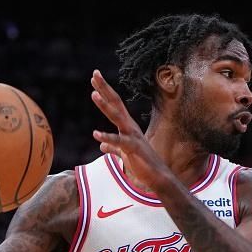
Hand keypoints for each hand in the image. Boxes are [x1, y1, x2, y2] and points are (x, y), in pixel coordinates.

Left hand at [91, 70, 170, 191]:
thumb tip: (102, 146)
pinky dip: (108, 137)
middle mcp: (130, 127)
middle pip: (116, 103)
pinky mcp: (133, 149)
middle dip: (105, 89)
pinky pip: (119, 142)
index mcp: (127, 126)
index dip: (105, 91)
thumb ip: (113, 148)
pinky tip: (96, 134)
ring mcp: (132, 136)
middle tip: (95, 74)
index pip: (115, 105)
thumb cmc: (142, 164)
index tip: (95, 78)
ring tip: (94, 94)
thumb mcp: (123, 154)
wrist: (158, 178)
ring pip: (117, 118)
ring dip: (105, 106)